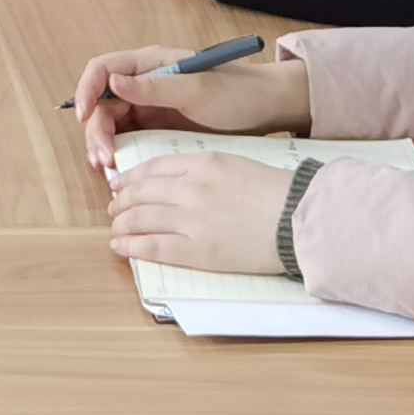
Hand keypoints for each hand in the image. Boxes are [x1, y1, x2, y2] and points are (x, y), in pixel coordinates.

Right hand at [68, 41, 311, 172]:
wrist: (265, 109)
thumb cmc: (236, 92)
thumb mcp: (198, 90)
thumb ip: (155, 87)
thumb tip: (113, 82)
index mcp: (149, 64)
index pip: (103, 69)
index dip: (86, 90)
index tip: (83, 115)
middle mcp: (143, 84)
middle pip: (102, 103)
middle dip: (96, 130)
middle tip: (105, 158)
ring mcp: (148, 107)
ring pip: (111, 124)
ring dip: (103, 144)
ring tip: (107, 169)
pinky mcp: (156, 128)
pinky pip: (128, 140)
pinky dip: (118, 154)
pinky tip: (118, 170)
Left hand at [108, 151, 299, 278]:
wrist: (299, 219)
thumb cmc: (276, 193)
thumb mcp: (237, 165)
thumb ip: (204, 170)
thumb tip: (176, 182)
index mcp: (202, 164)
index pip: (153, 167)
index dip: (131, 177)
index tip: (121, 183)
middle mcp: (190, 189)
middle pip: (141, 193)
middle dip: (122, 201)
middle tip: (114, 208)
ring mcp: (191, 220)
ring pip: (141, 219)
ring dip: (122, 224)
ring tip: (115, 228)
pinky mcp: (197, 251)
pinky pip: (153, 247)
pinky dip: (131, 247)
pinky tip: (119, 247)